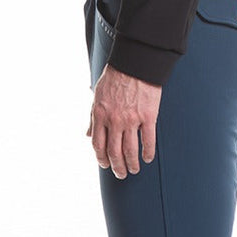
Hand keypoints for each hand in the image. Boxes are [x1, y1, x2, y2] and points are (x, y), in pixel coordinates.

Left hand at [86, 63, 161, 177]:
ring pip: (130, 150)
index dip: (101, 158)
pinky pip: (148, 141)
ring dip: (131, 164)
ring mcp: (131, 119)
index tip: (106, 165)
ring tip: (134, 169)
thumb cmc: (115, 76)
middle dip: (117, 167)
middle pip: (114, 152)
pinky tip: (147, 158)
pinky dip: (148, 153)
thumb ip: (93, 116)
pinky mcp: (148, 116)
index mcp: (100, 114)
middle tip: (121, 174)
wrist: (135, 62)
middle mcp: (114, 120)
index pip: (98, 145)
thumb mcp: (98, 95)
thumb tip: (88, 135)